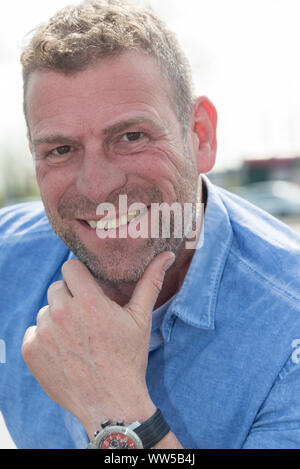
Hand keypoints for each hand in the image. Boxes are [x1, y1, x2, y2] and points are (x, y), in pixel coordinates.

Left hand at [21, 252, 174, 438]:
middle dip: (70, 297)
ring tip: (77, 337)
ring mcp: (44, 333)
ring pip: (45, 311)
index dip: (80, 276)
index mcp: (89, 301)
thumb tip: (167, 255)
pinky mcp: (31, 351)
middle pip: (57, 288)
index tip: (88, 289)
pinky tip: (64, 352)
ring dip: (57, 319)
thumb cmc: (128, 359)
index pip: (70, 267)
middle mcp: (63, 314)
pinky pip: (33, 332)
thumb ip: (150, 283)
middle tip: (86, 317)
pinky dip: (45, 339)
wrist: (111, 403)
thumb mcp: (141, 319)